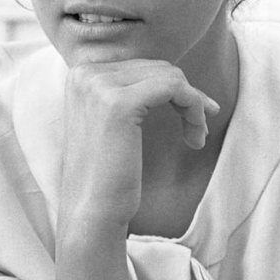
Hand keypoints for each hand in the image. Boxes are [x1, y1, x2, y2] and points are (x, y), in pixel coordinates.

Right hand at [58, 59, 219, 230]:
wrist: (90, 214)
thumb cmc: (106, 174)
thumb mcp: (110, 121)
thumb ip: (127, 91)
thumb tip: (172, 72)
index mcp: (81, 74)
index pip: (141, 65)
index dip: (172, 88)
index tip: (192, 114)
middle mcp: (85, 73)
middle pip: (156, 68)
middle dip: (186, 96)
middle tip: (198, 129)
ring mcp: (99, 86)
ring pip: (168, 76)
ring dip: (193, 104)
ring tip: (196, 136)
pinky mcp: (119, 103)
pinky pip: (173, 87)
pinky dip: (193, 106)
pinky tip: (194, 136)